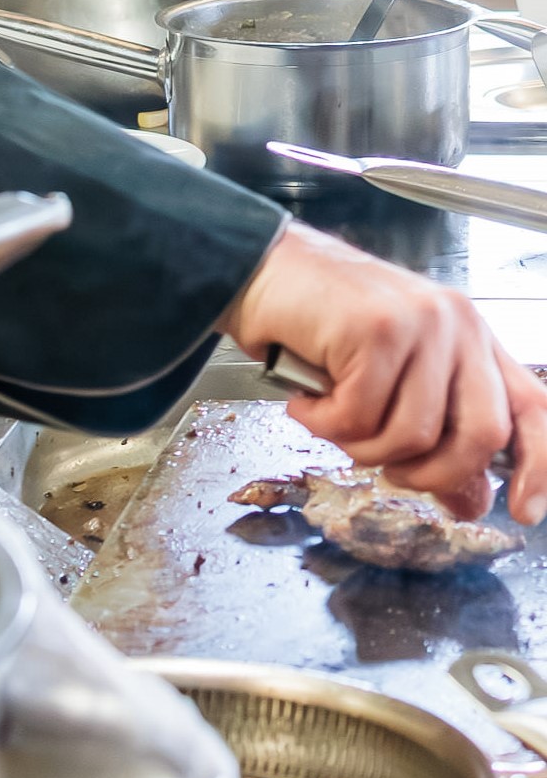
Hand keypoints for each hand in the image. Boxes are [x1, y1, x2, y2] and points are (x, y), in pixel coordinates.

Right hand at [224, 220, 546, 523]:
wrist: (259, 269)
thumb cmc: (320, 322)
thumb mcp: (390, 384)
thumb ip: (435, 438)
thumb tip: (467, 498)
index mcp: (471, 337)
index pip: (532, 406)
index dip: (538, 465)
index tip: (526, 508)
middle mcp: (457, 323)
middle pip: (482, 434)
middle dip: (431, 473)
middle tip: (387, 468)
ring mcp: (421, 320)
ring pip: (416, 433)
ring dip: (363, 446)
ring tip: (332, 418)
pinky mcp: (379, 326)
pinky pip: (362, 414)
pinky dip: (326, 424)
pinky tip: (308, 401)